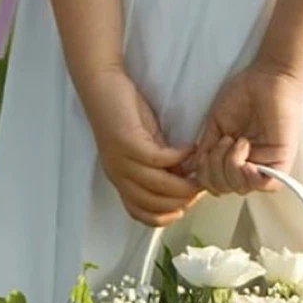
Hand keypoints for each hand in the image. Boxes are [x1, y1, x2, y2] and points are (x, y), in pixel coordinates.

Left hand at [81, 69, 199, 227]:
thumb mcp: (144, 144)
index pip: (139, 212)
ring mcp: (121, 160)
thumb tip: (182, 177)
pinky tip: (190, 149)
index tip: (186, 208)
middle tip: (201, 188)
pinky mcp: (127, 143)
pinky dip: (178, 158)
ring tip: (200, 173)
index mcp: (120, 178)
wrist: (101, 84)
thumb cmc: (122, 111)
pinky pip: (158, 159)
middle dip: (181, 200)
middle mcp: (118, 174)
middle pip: (153, 203)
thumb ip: (160, 163)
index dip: (164, 217)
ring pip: (157, 186)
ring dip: (184, 183)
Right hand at [191, 62, 302, 196]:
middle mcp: (249, 164)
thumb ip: (206, 150)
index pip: (215, 184)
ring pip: (242, 188)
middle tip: (223, 141)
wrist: (266, 77)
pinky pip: (268, 185)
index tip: (205, 151)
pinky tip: (246, 158)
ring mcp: (266, 163)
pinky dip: (251, 177)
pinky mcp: (282, 160)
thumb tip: (193, 172)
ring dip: (231, 166)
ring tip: (237, 141)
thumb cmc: (243, 95)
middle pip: (226, 188)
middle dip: (215, 170)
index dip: (204, 174)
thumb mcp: (215, 125)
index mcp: (233, 158)